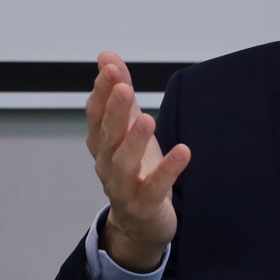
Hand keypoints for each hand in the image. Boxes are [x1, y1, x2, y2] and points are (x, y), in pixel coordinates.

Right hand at [85, 51, 190, 271]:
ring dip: (134, 140)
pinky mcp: (144, 205)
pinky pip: (154, 187)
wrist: (140, 223)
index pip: (96, 115)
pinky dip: (167, 170)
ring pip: (123, 163)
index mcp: (102, 143)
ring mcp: (123, 187)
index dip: (101, 92)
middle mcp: (107, 164)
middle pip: (107, 136)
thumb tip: (106, 56)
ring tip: (147, 118)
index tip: (109, 68)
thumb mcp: (128, 127)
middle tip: (121, 87)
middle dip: (113, 111)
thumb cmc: (135, 168)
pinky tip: (182, 152)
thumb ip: (119, 92)